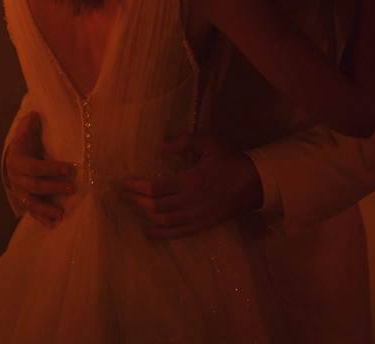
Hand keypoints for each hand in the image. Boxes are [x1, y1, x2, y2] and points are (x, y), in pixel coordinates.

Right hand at [4, 111, 73, 227]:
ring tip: (62, 214)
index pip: (34, 167)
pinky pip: (33, 212)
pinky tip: (54, 224)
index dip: (50, 169)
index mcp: (18, 162)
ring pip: (33, 203)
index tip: (68, 168)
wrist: (13, 160)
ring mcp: (21, 192)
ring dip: (48, 208)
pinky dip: (43, 218)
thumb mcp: (25, 134)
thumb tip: (34, 114)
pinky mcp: (26, 201)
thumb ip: (29, 126)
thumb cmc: (24, 146)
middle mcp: (17, 180)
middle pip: (35, 186)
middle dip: (54, 187)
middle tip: (72, 188)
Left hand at [118, 134, 262, 237]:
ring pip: (164, 220)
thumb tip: (163, 145)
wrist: (253, 183)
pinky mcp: (202, 225)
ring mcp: (196, 215)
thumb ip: (186, 141)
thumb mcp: (210, 143)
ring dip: (143, 214)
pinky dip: (160, 233)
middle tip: (121, 194)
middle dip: (135, 200)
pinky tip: (147, 230)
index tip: (123, 182)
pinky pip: (177, 233)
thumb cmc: (229, 160)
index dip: (137, 186)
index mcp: (191, 180)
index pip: (156, 186)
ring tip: (130, 206)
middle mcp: (191, 201)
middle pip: (155, 205)